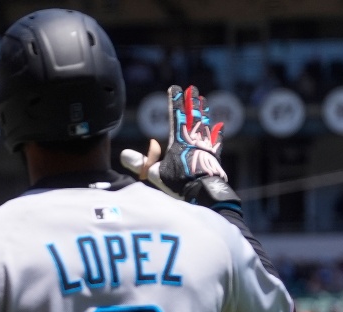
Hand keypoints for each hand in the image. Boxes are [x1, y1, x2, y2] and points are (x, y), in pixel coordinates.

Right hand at [120, 85, 233, 205]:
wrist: (203, 191)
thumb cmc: (178, 182)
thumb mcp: (154, 173)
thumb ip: (139, 163)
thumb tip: (123, 154)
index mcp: (178, 140)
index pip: (176, 115)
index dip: (175, 101)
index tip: (175, 88)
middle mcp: (193, 139)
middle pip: (192, 116)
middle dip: (191, 101)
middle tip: (193, 88)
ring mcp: (205, 146)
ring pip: (204, 124)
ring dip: (203, 112)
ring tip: (204, 101)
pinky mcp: (213, 156)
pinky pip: (216, 141)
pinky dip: (217, 133)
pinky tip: (220, 126)